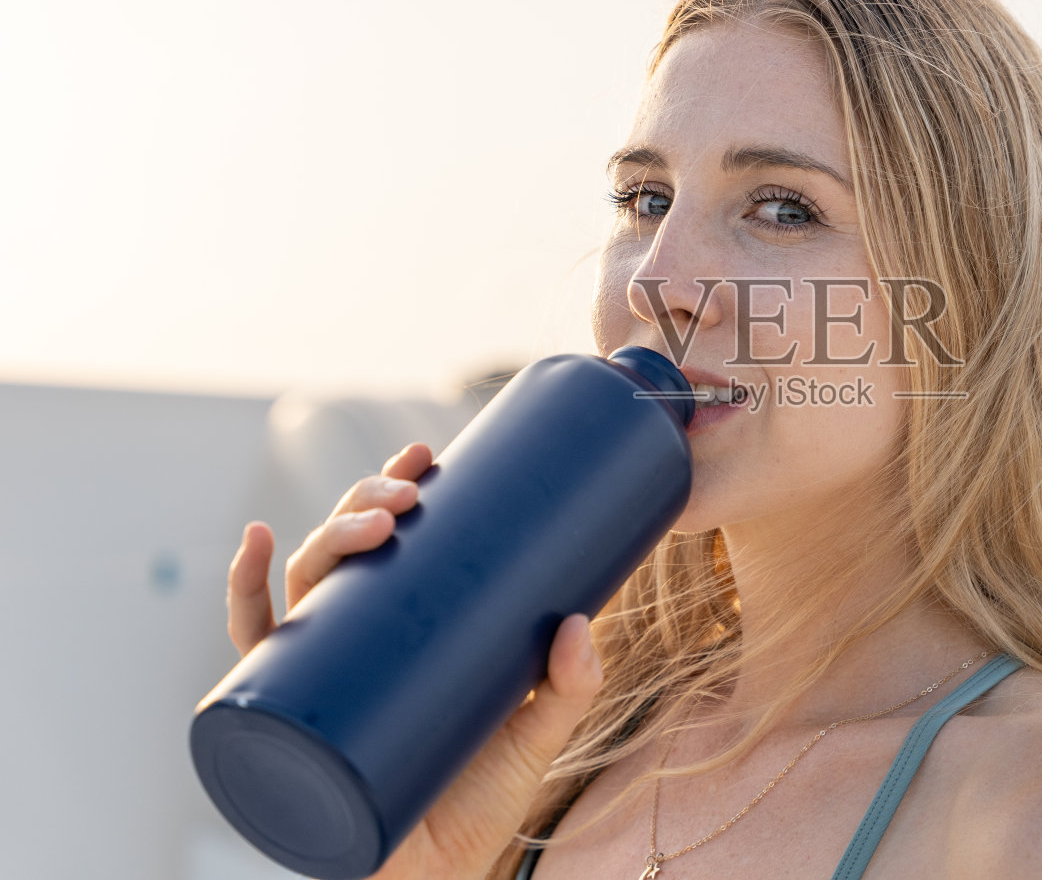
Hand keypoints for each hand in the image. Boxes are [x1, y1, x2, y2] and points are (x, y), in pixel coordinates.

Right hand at [225, 442, 603, 878]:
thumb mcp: (537, 734)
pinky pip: (252, 652)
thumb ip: (569, 683)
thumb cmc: (483, 804)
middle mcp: (362, 640)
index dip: (402, 487)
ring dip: (327, 535)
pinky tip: (254, 544)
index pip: (398, 543)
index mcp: (413, 628)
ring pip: (307, 584)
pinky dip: (244, 593)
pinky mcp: (294, 717)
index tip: (430, 453)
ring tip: (375, 519)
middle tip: (411, 492)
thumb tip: (581, 620)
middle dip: (370, 502)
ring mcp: (325, 673)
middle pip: (349, 550)